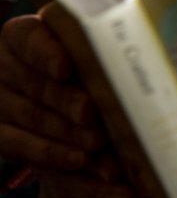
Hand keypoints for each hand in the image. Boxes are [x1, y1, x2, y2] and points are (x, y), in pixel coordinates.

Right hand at [0, 8, 105, 170]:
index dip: (46, 53)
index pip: (27, 38)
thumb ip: (100, 46)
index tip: (66, 67)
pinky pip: (22, 147)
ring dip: (66, 133)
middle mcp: (3, 67)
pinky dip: (55, 155)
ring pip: (31, 117)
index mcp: (22, 37)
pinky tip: (81, 160)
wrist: (59, 96)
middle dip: (65, 100)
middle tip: (91, 112)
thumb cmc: (87, 60)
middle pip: (35, 83)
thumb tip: (141, 50)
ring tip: (98, 142)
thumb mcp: (88, 47)